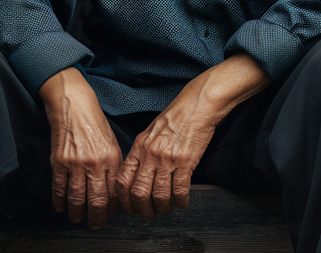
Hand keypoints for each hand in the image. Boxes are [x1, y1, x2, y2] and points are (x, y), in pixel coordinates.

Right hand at [39, 67, 119, 228]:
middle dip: (96, 218)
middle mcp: (95, 163)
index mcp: (112, 159)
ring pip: (77, 199)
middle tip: (95, 224)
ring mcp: (76, 164)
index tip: (108, 214)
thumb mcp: (113, 143)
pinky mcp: (59, 162)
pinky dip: (59, 202)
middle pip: (97, 201)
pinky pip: (59, 189)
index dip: (111, 208)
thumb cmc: (95, 123)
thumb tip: (113, 190)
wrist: (74, 106)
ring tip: (77, 219)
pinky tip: (60, 207)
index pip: (114, 193)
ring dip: (77, 213)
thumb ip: (113, 167)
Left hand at [116, 53, 270, 219]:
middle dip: (142, 210)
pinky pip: (180, 190)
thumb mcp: (150, 132)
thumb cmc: (175, 117)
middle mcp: (150, 154)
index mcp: (139, 147)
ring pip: (159, 195)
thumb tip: (136, 173)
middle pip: (139, 193)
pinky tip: (181, 202)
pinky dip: (180, 201)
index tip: (130, 207)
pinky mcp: (186, 161)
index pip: (123, 181)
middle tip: (148, 215)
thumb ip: (142, 152)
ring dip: (163, 208)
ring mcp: (168, 159)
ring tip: (166, 210)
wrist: (197, 105)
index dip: (124, 200)